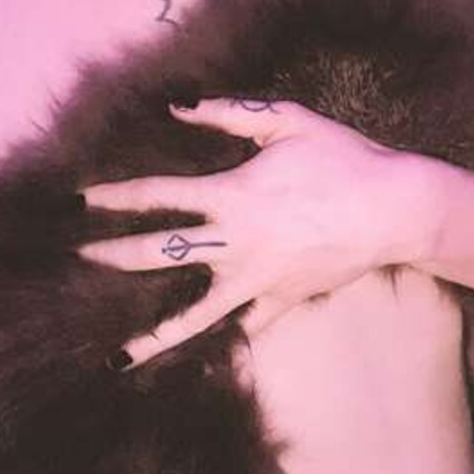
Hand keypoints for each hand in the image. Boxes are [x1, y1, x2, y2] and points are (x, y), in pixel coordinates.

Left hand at [77, 97, 410, 367]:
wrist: (393, 209)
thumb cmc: (342, 157)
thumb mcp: (286, 121)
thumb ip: (229, 115)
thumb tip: (179, 108)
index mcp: (232, 194)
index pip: (159, 197)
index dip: (115, 196)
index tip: (80, 200)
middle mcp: (236, 243)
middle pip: (161, 255)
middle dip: (114, 256)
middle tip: (80, 258)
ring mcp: (257, 280)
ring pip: (196, 314)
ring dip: (154, 335)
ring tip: (118, 357)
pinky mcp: (282, 302)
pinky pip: (245, 327)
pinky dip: (221, 344)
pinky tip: (195, 366)